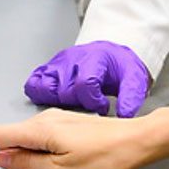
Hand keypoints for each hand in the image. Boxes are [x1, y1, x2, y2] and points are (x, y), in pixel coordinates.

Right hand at [0, 108, 151, 168]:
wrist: (137, 141)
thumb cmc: (104, 157)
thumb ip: (25, 164)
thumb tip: (1, 156)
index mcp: (40, 130)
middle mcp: (46, 119)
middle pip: (12, 138)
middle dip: (11, 156)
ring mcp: (57, 119)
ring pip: (28, 139)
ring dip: (30, 155)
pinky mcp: (67, 123)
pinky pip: (42, 137)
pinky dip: (41, 150)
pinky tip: (61, 161)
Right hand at [24, 41, 149, 117]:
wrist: (110, 55)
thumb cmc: (120, 67)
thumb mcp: (134, 79)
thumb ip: (131, 96)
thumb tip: (125, 113)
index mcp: (94, 59)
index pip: (85, 83)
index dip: (92, 101)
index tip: (101, 106)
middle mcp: (72, 60)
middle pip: (63, 90)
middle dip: (75, 104)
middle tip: (87, 105)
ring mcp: (57, 64)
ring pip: (44, 87)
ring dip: (55, 101)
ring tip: (70, 104)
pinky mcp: (47, 69)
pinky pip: (34, 83)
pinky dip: (39, 94)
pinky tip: (52, 101)